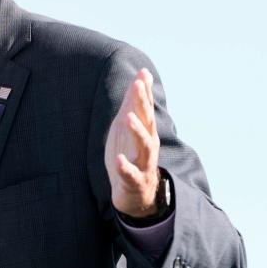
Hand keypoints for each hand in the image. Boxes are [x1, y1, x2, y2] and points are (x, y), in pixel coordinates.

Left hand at [105, 68, 160, 217]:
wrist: (136, 193)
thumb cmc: (131, 153)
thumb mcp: (130, 125)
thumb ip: (135, 102)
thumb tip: (142, 74)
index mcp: (146, 131)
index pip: (145, 108)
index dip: (143, 91)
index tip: (141, 74)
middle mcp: (148, 144)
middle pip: (147, 121)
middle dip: (142, 103)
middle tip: (137, 85)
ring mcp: (143, 163)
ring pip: (145, 146)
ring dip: (137, 131)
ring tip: (127, 118)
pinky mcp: (135, 180)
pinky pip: (131, 174)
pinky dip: (125, 167)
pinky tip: (118, 160)